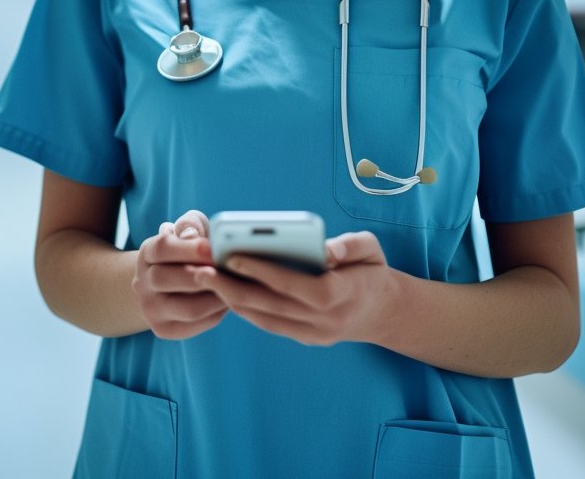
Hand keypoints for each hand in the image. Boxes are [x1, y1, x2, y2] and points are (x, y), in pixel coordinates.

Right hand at [132, 210, 228, 339]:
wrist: (168, 284)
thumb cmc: (186, 250)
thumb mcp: (187, 230)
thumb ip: (191, 225)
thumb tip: (193, 236)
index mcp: (147, 253)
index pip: (162, 248)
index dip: (188, 248)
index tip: (212, 248)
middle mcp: (142, 282)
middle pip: (166, 280)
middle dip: (200, 275)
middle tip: (226, 271)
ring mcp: (151, 309)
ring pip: (187, 308)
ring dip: (215, 296)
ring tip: (234, 286)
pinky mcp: (164, 330)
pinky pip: (196, 325)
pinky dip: (216, 313)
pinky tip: (227, 300)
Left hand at [193, 230, 398, 345]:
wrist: (384, 312)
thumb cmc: (372, 271)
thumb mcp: (371, 250)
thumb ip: (350, 246)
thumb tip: (325, 249)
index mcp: (340, 293)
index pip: (295, 286)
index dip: (263, 272)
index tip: (232, 256)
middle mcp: (324, 320)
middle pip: (271, 306)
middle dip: (232, 288)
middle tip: (200, 270)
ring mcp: (314, 334)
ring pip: (265, 319)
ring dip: (231, 300)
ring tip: (204, 278)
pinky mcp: (306, 339)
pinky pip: (270, 325)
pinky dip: (246, 309)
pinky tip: (224, 292)